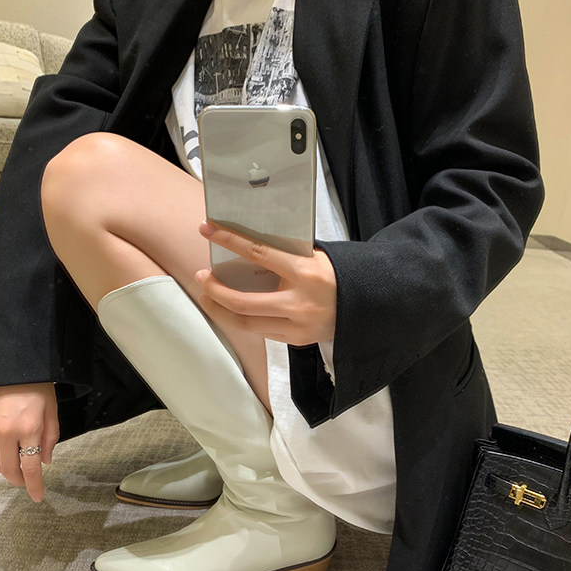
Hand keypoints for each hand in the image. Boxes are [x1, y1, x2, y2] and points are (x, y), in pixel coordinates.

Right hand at [0, 382, 58, 502]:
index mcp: (29, 428)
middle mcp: (5, 430)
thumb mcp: (51, 411)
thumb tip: (45, 462)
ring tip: (11, 460)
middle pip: (9, 470)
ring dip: (3, 468)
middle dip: (18, 479)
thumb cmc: (35, 387)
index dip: (34, 486)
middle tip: (24, 479)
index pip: (31, 467)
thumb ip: (50, 438)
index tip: (37, 497)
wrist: (11, 365)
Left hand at [196, 222, 336, 345]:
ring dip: (221, 310)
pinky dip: (241, 319)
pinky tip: (230, 309)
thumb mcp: (314, 257)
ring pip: (246, 323)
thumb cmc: (337, 275)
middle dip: (215, 291)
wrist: (368, 304)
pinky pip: (260, 330)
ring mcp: (297, 326)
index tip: (208, 230)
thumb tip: (246, 247)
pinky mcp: (297, 340)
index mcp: (304, 273)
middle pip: (243, 303)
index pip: (258, 254)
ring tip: (207, 296)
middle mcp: (299, 303)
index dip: (229, 241)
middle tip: (202, 277)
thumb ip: (284, 254)